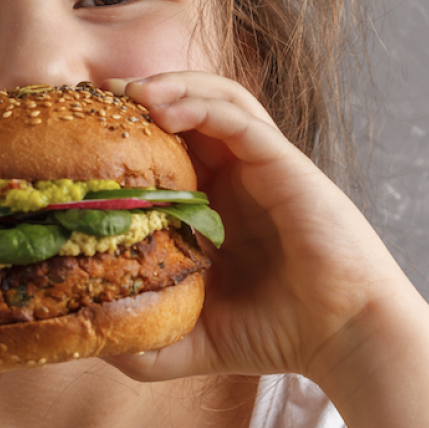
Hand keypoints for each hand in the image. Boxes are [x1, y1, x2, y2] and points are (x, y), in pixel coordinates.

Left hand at [102, 72, 414, 385]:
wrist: (345, 337)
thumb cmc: (279, 336)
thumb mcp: (193, 342)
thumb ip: (145, 340)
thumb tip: (86, 342)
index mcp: (218, 205)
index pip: (171, 147)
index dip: (130, 132)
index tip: (83, 132)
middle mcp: (240, 176)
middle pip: (190, 108)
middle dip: (143, 94)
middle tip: (97, 96)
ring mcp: (264, 166)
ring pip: (217, 99)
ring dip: (172, 85)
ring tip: (131, 91)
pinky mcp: (285, 164)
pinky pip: (241, 118)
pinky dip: (202, 104)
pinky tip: (165, 108)